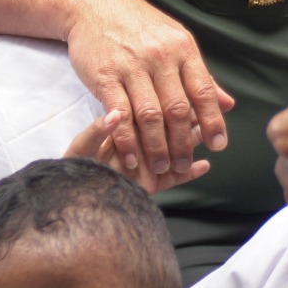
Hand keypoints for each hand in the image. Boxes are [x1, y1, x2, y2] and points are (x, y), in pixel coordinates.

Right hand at [63, 0, 233, 180]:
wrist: (94, 5)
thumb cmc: (139, 26)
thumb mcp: (175, 41)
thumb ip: (200, 75)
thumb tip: (228, 103)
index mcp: (183, 49)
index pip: (203, 90)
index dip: (213, 120)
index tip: (219, 145)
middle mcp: (160, 57)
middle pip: (178, 108)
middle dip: (184, 142)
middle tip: (184, 164)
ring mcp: (132, 66)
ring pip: (150, 115)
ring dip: (157, 147)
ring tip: (161, 167)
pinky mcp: (105, 76)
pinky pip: (119, 114)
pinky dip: (126, 139)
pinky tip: (131, 157)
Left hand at [67, 110, 208, 194]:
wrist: (79, 197)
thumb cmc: (78, 168)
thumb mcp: (82, 148)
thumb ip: (96, 133)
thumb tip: (114, 116)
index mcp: (129, 126)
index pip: (154, 108)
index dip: (167, 99)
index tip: (182, 90)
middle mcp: (144, 142)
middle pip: (172, 125)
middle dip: (187, 117)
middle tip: (203, 107)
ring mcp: (151, 163)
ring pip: (179, 147)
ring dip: (193, 140)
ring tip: (209, 134)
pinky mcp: (154, 184)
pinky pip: (176, 178)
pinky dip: (190, 173)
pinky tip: (204, 166)